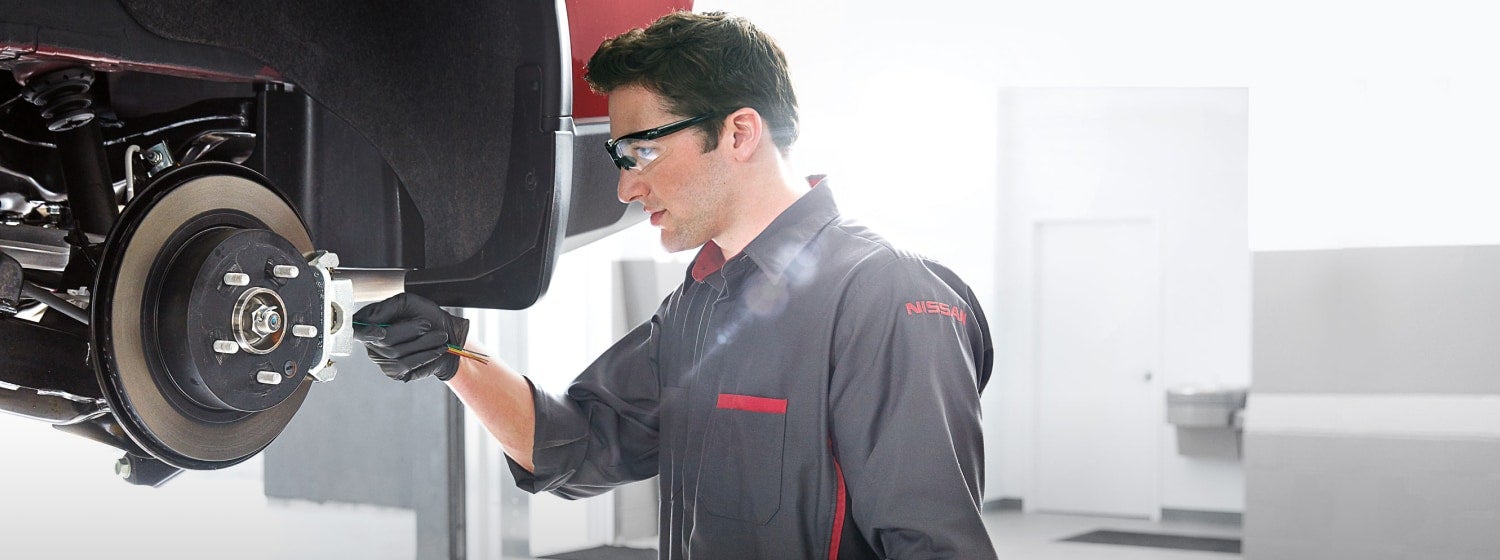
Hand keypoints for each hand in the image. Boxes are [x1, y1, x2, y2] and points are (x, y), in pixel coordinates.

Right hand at [352, 293, 469, 381]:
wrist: (446, 333)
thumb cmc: (424, 315)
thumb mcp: (407, 302)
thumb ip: (387, 308)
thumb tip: (370, 320)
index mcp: (370, 323)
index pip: (357, 330)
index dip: (366, 332)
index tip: (381, 332)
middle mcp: (372, 343)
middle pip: (385, 341)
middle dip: (411, 332)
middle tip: (428, 325)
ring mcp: (382, 360)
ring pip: (398, 354)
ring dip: (424, 344)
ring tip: (440, 336)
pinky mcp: (395, 373)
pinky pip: (407, 366)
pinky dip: (426, 356)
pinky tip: (437, 350)